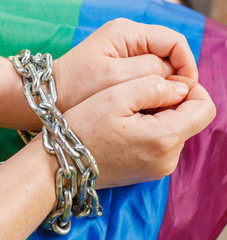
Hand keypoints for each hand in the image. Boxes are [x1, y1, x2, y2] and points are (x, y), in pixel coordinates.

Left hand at [53, 18, 196, 112]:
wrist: (50, 95)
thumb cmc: (76, 87)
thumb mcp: (115, 79)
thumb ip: (149, 73)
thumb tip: (176, 77)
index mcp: (126, 32)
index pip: (173, 42)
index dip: (186, 65)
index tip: (187, 90)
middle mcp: (126, 36)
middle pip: (166, 53)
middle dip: (173, 77)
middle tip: (173, 103)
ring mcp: (121, 49)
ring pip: (156, 65)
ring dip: (161, 85)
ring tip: (159, 106)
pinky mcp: (116, 64)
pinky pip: (142, 74)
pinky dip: (148, 88)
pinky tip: (145, 104)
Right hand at [62, 75, 214, 187]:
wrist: (62, 165)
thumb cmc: (82, 128)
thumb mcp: (115, 96)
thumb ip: (154, 86)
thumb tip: (181, 88)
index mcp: (163, 138)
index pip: (205, 108)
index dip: (191, 88)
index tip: (165, 82)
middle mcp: (167, 159)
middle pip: (189, 120)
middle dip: (170, 103)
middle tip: (136, 97)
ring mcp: (158, 169)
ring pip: (174, 131)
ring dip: (159, 117)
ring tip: (126, 114)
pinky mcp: (148, 173)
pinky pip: (161, 145)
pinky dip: (150, 131)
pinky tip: (125, 128)